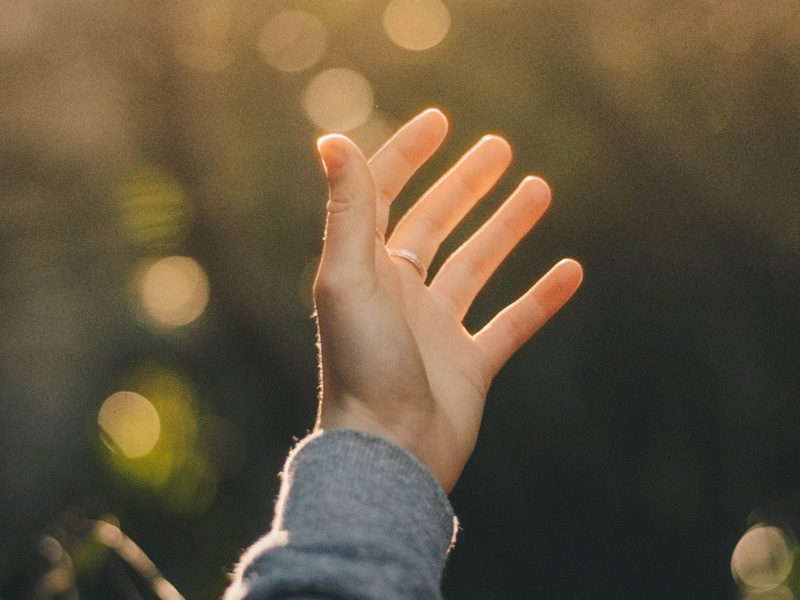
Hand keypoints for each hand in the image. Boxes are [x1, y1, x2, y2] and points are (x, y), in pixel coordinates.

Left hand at [312, 108, 582, 491]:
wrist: (389, 450)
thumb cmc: (362, 364)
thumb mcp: (350, 277)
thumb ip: (347, 210)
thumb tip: (331, 139)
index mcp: (368, 268)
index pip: (386, 197)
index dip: (407, 156)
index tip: (440, 121)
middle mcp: (400, 293)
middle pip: (435, 224)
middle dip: (465, 184)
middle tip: (500, 148)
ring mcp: (437, 329)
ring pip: (476, 266)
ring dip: (505, 228)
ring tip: (539, 188)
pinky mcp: (470, 364)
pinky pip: (511, 322)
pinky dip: (540, 298)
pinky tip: (571, 270)